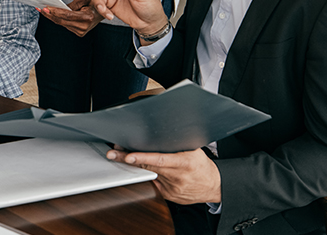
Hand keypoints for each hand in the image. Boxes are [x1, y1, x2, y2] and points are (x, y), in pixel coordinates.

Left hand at [40, 0, 102, 36]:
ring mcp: (82, 31)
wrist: (104, 11)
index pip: (68, 15)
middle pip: (62, 21)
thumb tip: (60, 7)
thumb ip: (72, 4)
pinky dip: (59, 20)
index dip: (56, 12)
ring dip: (53, 18)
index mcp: (88, 17)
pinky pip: (66, 26)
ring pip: (62, 24)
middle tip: (41, 9)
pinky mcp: (79, 33)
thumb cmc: (96, 2)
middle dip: (50, 15)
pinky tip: (53, 16)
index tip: (47, 8)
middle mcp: (84, 26)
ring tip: (45, 11)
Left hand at [106, 147, 221, 204]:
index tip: (128, 156)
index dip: (142, 158)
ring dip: (135, 166)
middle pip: (148, 167)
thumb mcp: (194, 150)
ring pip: (148, 175)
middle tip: (113, 154)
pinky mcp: (168, 195)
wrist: (213, 186)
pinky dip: (149, 176)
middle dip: (128, 160)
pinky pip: (154, 183)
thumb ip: (176, 143)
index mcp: (184, 162)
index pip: (159, 159)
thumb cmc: (202, 165)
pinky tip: (146, 170)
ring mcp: (171, 188)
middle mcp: (177, 176)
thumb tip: (159, 131)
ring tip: (123, 157)